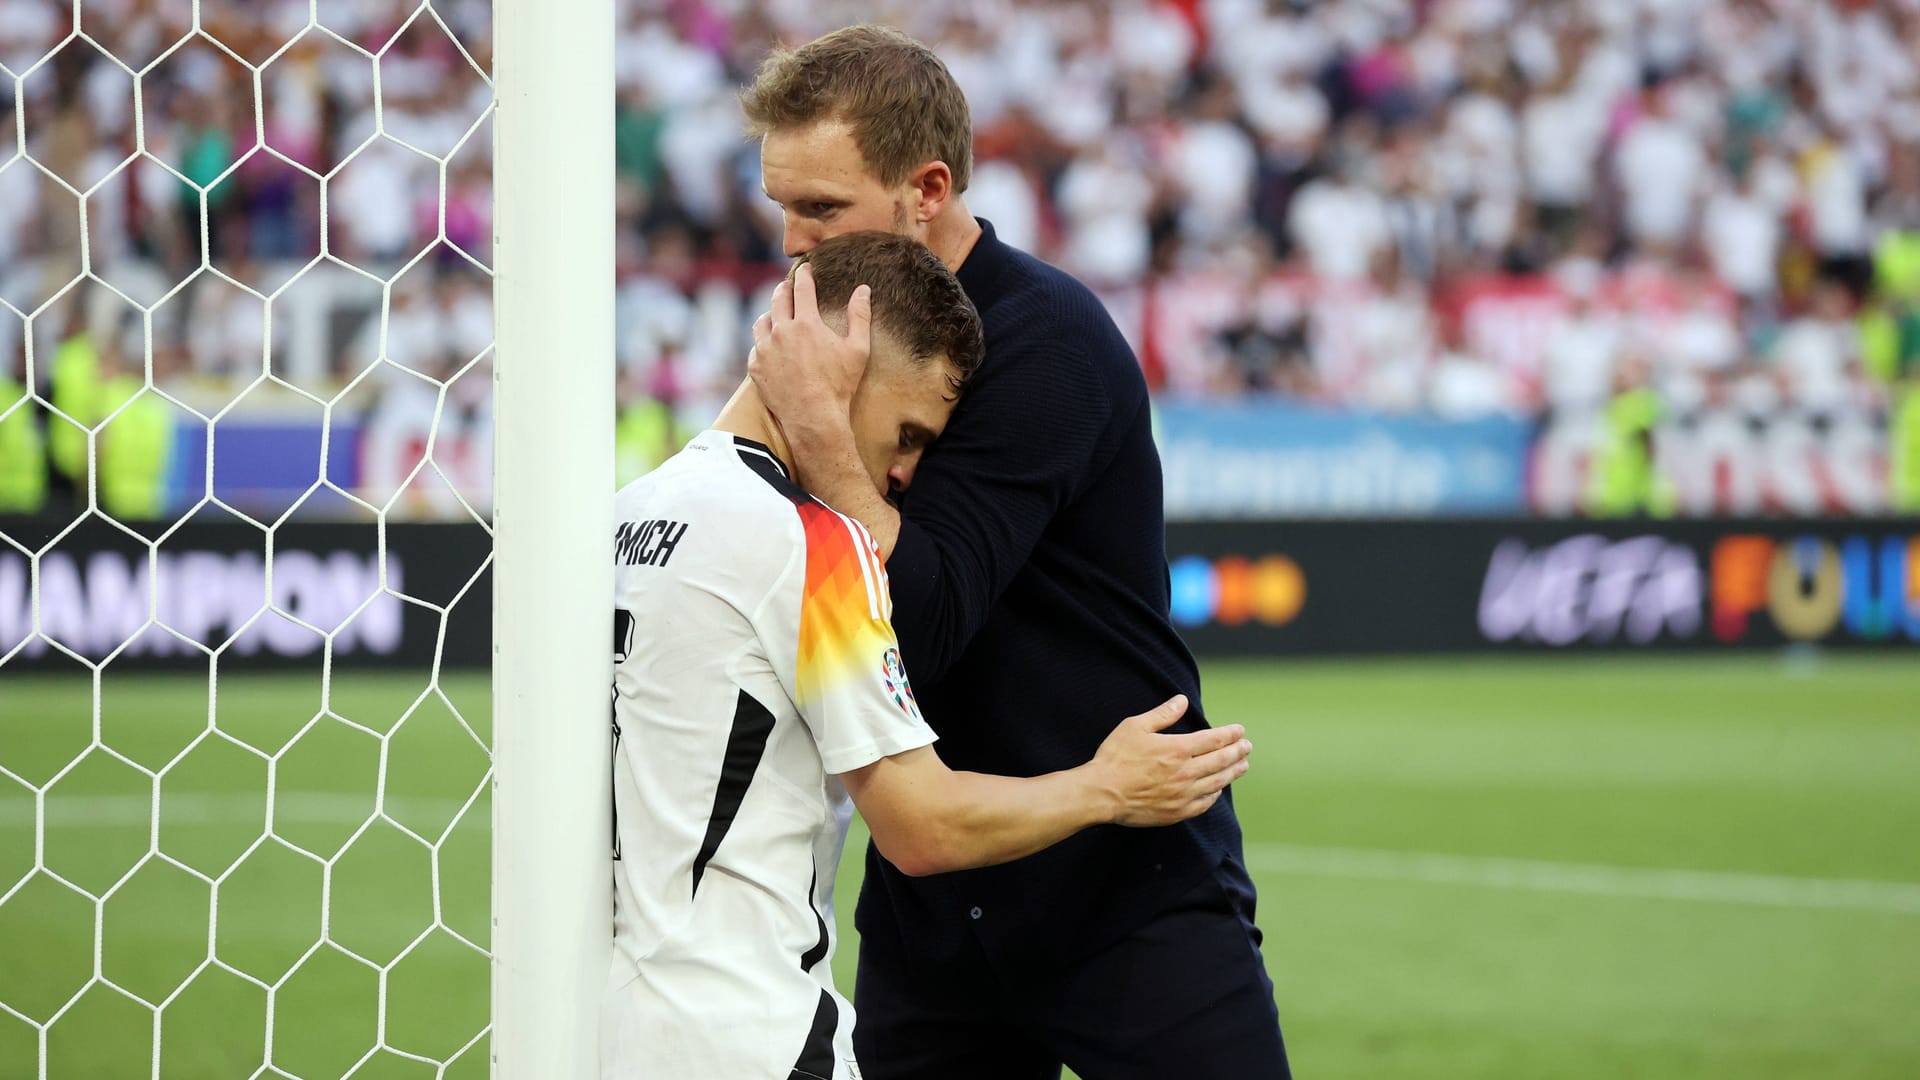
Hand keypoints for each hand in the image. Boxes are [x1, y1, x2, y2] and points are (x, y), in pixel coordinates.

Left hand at [747, 263, 871, 453]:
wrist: (813, 417)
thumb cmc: (839, 385)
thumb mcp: (857, 350)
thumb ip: (859, 316)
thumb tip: (863, 290)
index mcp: (806, 324)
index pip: (802, 289)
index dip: (805, 275)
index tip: (805, 268)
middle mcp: (781, 332)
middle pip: (778, 299)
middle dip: (784, 289)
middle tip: (788, 286)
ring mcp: (765, 350)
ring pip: (762, 321)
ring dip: (770, 314)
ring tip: (776, 315)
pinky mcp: (755, 367)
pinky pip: (756, 347)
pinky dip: (763, 342)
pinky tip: (770, 346)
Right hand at [1087, 696, 1250, 827]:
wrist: (1102, 793)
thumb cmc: (1115, 757)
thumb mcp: (1135, 727)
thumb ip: (1162, 714)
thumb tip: (1182, 701)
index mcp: (1177, 749)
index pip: (1214, 739)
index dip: (1230, 734)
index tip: (1240, 730)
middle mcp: (1186, 772)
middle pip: (1221, 760)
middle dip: (1238, 751)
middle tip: (1247, 747)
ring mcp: (1184, 794)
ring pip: (1218, 782)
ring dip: (1233, 772)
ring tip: (1243, 766)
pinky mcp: (1177, 812)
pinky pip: (1205, 803)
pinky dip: (1215, 794)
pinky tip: (1218, 789)